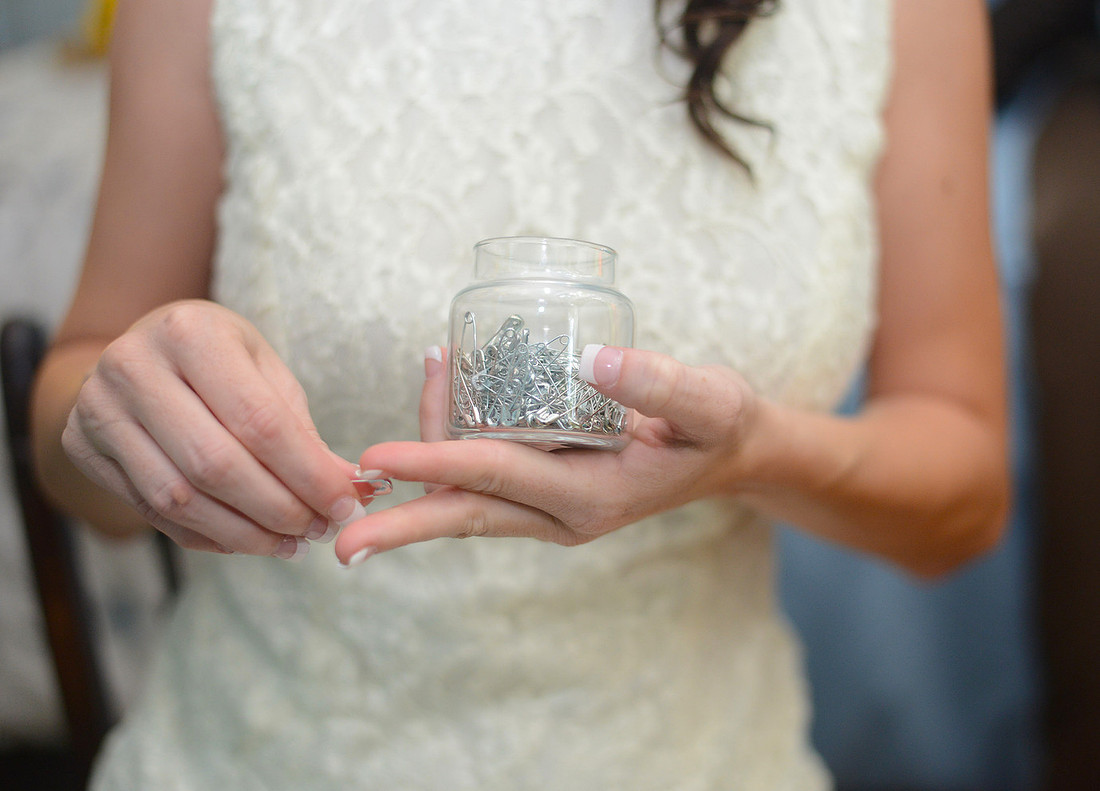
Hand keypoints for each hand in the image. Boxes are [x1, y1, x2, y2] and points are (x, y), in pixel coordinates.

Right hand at [63, 300, 371, 557]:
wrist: (139, 350)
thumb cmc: (218, 358)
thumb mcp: (264, 370)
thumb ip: (302, 431)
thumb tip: (351, 491)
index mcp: (189, 332)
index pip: (258, 421)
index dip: (307, 472)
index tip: (346, 504)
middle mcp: (133, 366)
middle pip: (216, 464)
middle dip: (278, 509)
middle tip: (320, 529)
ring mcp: (98, 409)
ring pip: (180, 498)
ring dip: (245, 533)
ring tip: (291, 543)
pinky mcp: (82, 448)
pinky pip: (152, 512)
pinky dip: (209, 536)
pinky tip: (250, 541)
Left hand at [334, 345, 757, 564]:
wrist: (730, 456)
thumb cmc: (718, 427)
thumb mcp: (707, 402)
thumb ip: (659, 383)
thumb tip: (595, 357)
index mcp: (590, 497)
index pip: (496, 478)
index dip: (434, 463)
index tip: (374, 459)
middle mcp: (560, 514)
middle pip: (465, 514)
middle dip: (401, 525)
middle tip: (338, 543)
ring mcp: (550, 508)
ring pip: (468, 493)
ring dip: (422, 464)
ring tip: (406, 400)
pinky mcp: (546, 491)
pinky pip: (484, 475)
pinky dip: (452, 442)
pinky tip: (444, 383)